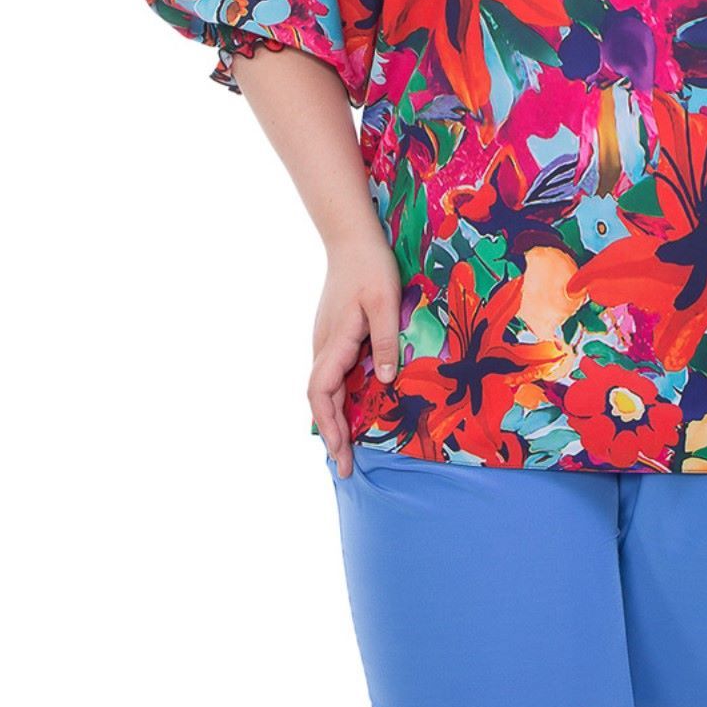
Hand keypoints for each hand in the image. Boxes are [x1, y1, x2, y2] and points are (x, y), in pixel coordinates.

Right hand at [309, 226, 402, 478]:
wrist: (351, 239)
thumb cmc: (371, 267)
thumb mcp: (386, 302)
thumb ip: (385, 340)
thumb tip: (383, 382)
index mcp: (335, 342)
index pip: (322, 394)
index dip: (331, 426)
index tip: (341, 454)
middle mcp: (323, 345)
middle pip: (320, 398)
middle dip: (331, 434)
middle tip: (344, 468)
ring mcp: (325, 340)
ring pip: (323, 388)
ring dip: (333, 418)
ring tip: (346, 448)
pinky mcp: (333, 334)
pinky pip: (330, 375)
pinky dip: (337, 399)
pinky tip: (349, 409)